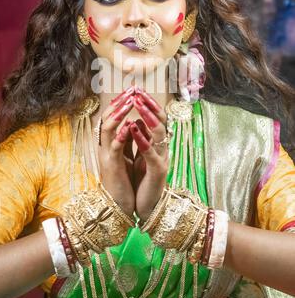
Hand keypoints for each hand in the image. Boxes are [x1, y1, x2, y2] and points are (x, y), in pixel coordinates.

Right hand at [97, 86, 135, 216]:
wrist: (119, 207)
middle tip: (131, 90)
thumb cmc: (124, 183)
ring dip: (119, 114)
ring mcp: (107, 156)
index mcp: (113, 144)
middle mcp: (107, 147)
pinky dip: (121, 137)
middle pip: (108, 118)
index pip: (114, 117)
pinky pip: (115, 149)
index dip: (122, 103)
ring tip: (129, 102)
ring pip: (108, 129)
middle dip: (120, 103)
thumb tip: (133, 123)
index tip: (133, 90)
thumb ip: (128, 141)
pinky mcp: (112, 167)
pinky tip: (129, 127)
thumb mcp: (127, 158)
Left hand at [129, 88, 168, 221]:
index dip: (147, 104)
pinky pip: (151, 153)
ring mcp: (162, 159)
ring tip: (138, 104)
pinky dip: (143, 140)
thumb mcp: (140, 156)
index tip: (136, 90)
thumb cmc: (143, 180)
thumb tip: (137, 120)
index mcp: (157, 144)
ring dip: (148, 117)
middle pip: (161, 121)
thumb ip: (141, 138)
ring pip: (159, 134)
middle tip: (139, 92)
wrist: (146, 207)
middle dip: (150, 105)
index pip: (155, 118)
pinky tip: (135, 129)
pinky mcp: (158, 171)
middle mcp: (163, 148)